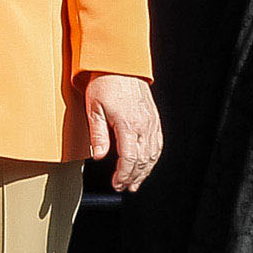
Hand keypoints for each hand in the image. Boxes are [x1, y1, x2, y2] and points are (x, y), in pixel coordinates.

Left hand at [83, 73, 162, 192]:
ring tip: (136, 182)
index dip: (123, 175)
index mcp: (128, 124)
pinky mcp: (154, 118)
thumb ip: (97, 135)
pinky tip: (147, 164)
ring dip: (145, 171)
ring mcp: (151, 122)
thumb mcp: (94, 109)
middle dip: (134, 177)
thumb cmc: (104, 83)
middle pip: (143, 160)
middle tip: (124, 187)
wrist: (120, 64)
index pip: (129, 158)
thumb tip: (98, 156)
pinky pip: (158, 143)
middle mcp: (143, 125)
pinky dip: (153, 157)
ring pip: (153, 154)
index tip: (117, 184)